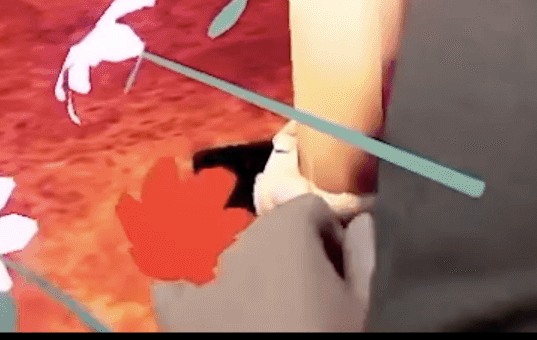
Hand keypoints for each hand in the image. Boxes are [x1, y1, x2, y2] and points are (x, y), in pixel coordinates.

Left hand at [150, 190, 373, 331]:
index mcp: (287, 228)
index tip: (333, 270)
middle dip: (285, 253)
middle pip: (268, 231)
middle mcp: (240, 239)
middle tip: (301, 294)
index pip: (311, 210)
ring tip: (262, 309)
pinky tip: (204, 306)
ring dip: (245, 271)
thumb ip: (362, 253)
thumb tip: (360, 222)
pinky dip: (187, 290)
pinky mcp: (175, 307)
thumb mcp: (359, 302)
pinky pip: (173, 285)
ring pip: (227, 255)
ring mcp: (201, 271)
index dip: (328, 238)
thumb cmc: (324, 338)